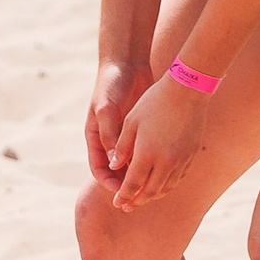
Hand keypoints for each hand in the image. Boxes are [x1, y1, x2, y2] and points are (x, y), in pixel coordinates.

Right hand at [85, 61, 146, 185]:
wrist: (126, 63)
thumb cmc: (111, 84)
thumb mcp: (107, 108)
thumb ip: (109, 133)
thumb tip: (114, 160)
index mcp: (96, 137)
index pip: (99, 168)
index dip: (107, 183)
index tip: (119, 192)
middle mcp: (109, 139)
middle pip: (116, 170)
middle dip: (125, 184)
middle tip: (138, 196)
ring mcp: (124, 135)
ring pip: (131, 162)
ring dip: (140, 174)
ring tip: (152, 185)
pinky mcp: (139, 129)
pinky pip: (144, 150)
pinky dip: (150, 159)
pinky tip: (163, 166)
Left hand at [108, 74, 211, 210]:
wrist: (187, 90)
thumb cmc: (153, 102)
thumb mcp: (131, 122)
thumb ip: (121, 147)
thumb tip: (113, 166)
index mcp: (146, 153)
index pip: (132, 184)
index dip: (123, 196)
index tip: (117, 203)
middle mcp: (165, 161)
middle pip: (149, 191)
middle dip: (137, 200)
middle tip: (128, 206)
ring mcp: (180, 159)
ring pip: (165, 187)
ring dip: (152, 195)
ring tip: (143, 198)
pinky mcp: (191, 155)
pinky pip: (178, 178)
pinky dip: (167, 185)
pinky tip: (161, 184)